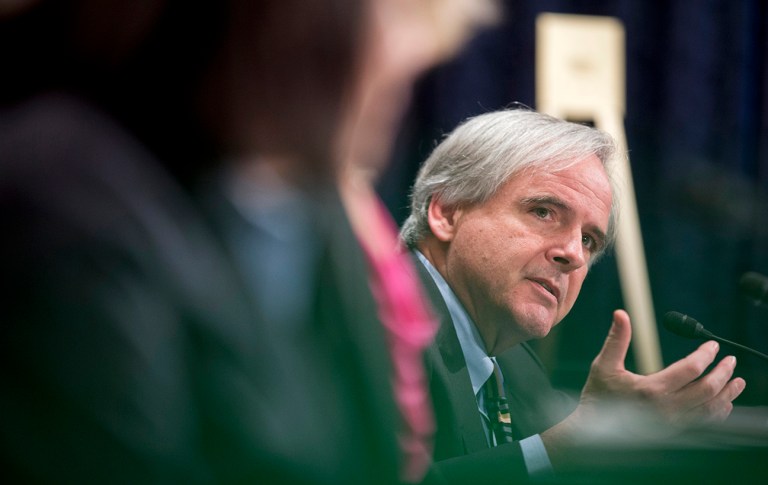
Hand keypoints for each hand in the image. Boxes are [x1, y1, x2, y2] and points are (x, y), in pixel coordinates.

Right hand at [581, 309, 744, 424]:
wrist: (592, 431)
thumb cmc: (597, 396)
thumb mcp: (603, 365)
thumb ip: (617, 339)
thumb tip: (621, 313)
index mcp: (651, 390)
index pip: (691, 370)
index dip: (705, 355)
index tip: (713, 345)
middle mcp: (666, 409)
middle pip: (707, 390)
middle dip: (723, 373)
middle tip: (731, 360)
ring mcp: (672, 424)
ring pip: (711, 409)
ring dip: (727, 394)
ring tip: (738, 382)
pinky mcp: (673, 432)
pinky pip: (704, 423)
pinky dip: (718, 412)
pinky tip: (723, 404)